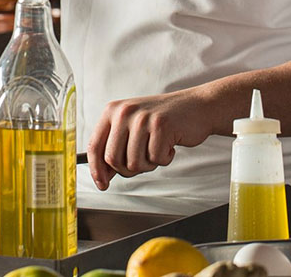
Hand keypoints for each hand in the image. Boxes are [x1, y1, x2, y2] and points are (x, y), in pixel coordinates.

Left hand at [86, 88, 213, 190]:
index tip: (102, 184)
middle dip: (127, 169)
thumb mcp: (132, 127)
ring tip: (157, 148)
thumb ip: (115, 147)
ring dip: (149, 164)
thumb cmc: (162, 121)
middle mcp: (123, 112)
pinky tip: (169, 145)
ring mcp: (142, 118)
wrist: (195, 107)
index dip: (96, 169)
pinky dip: (164, 159)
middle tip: (143, 162)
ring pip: (134, 163)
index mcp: (111, 111)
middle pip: (113, 159)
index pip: (94, 145)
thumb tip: (102, 175)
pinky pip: (156, 159)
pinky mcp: (160, 126)